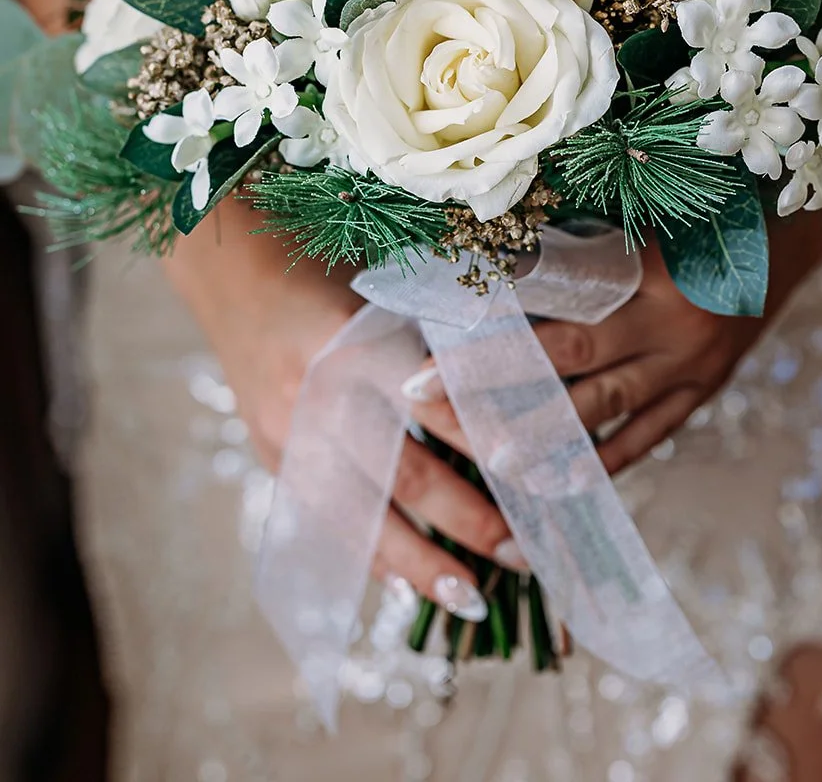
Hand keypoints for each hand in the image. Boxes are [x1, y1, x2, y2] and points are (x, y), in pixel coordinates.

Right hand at [165, 200, 513, 619]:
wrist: (234, 272)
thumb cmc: (331, 270)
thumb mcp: (390, 291)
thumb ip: (441, 339)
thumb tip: (521, 392)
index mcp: (361, 341)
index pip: (437, 406)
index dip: (489, 447)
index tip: (541, 479)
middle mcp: (321, 393)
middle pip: (403, 473)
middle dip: (467, 521)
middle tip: (523, 552)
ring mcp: (288, 432)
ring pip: (359, 515)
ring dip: (420, 563)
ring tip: (473, 597)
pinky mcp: (272, 456)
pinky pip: (323, 520)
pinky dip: (368, 555)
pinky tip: (411, 583)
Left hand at [406, 183, 821, 476]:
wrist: (789, 233)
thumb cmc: (701, 208)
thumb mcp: (641, 214)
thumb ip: (576, 242)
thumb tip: (485, 256)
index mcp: (650, 275)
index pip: (556, 311)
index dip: (493, 332)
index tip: (430, 339)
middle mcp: (671, 329)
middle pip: (570, 367)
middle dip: (497, 387)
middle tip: (427, 402)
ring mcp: (691, 369)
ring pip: (606, 414)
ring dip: (544, 438)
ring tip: (486, 462)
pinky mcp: (705, 393)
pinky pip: (648, 437)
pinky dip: (604, 461)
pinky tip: (559, 484)